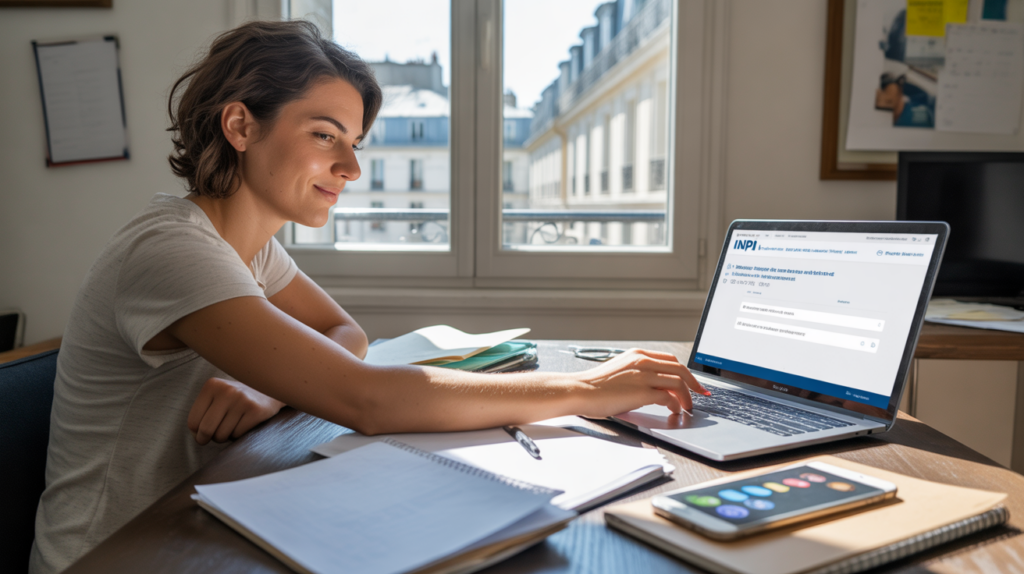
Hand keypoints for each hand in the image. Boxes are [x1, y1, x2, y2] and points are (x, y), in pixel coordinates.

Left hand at [187, 377, 284, 444]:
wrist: (270, 390)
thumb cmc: (238, 399)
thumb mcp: (218, 396)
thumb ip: (203, 413)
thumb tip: (197, 436)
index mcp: (212, 385)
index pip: (192, 421)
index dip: (197, 432)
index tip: (206, 431)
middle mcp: (226, 390)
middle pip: (205, 430)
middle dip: (208, 438)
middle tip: (216, 436)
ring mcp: (242, 400)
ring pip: (222, 435)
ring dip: (226, 436)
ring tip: (233, 425)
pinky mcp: (255, 410)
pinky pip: (237, 435)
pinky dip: (239, 435)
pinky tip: (244, 424)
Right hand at [573, 349, 709, 417]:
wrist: (580, 390)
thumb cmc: (595, 385)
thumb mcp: (620, 370)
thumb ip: (638, 373)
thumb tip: (655, 386)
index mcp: (638, 354)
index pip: (670, 359)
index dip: (685, 371)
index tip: (692, 381)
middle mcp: (643, 362)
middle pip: (680, 369)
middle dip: (693, 383)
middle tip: (700, 394)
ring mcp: (644, 376)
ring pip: (678, 382)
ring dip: (686, 397)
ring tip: (687, 407)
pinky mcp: (642, 392)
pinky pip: (669, 397)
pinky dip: (675, 405)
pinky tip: (674, 411)